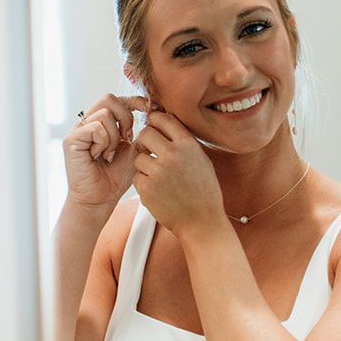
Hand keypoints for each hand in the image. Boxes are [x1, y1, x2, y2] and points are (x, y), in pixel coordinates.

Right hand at [63, 94, 151, 209]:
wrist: (100, 199)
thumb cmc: (115, 177)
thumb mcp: (135, 151)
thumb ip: (142, 133)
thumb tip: (156, 113)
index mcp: (102, 123)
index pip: (118, 100)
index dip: (134, 100)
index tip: (149, 108)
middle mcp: (88, 123)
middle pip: (109, 99)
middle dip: (125, 117)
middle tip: (127, 139)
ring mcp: (78, 130)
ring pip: (104, 114)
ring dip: (114, 136)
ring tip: (110, 154)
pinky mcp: (71, 139)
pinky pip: (95, 128)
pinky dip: (103, 142)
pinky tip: (99, 156)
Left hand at [131, 111, 227, 238]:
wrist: (202, 222)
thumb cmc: (204, 192)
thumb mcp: (202, 160)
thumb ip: (184, 142)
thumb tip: (165, 124)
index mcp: (188, 145)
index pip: (164, 119)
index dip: (155, 120)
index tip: (153, 125)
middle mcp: (173, 155)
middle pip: (145, 133)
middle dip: (146, 141)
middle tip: (150, 151)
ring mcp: (158, 172)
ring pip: (138, 157)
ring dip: (145, 166)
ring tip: (159, 177)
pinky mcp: (147, 189)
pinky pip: (136, 177)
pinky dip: (144, 183)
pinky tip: (158, 191)